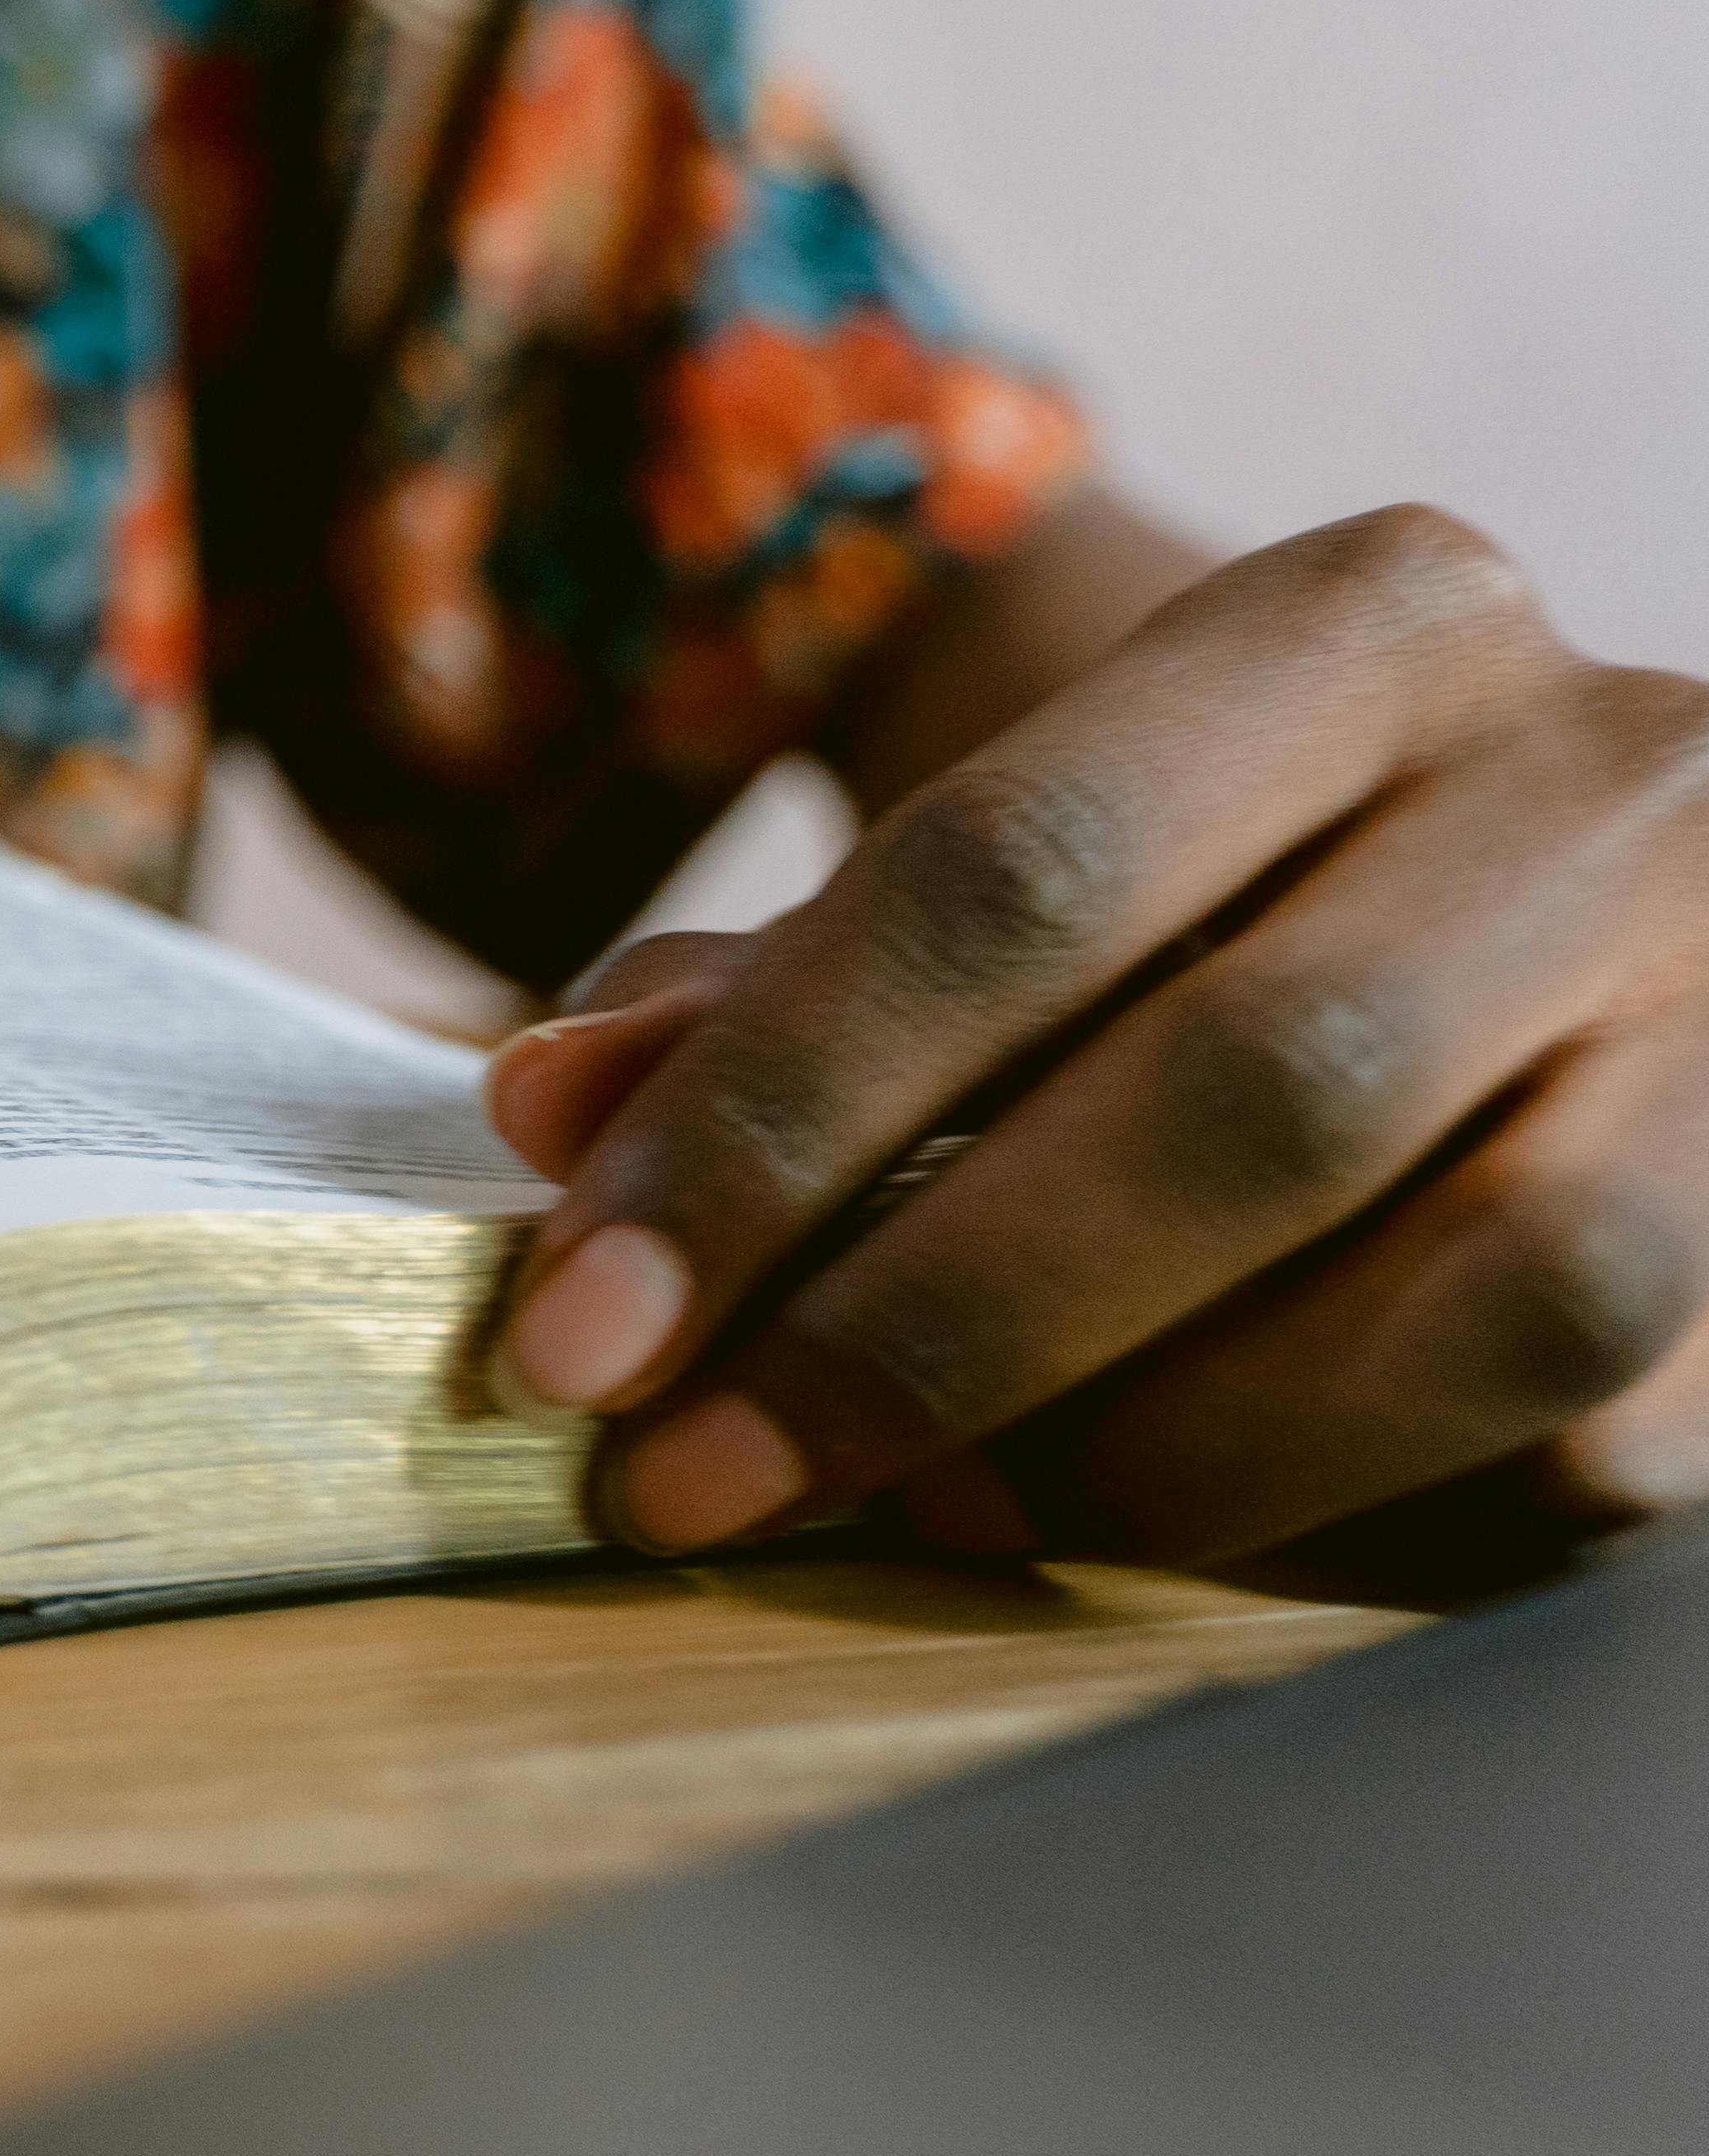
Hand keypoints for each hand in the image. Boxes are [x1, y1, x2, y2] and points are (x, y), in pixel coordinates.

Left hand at [484, 506, 1708, 1569]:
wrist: (1578, 940)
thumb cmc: (1220, 916)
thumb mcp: (1021, 886)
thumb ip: (785, 993)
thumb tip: (552, 1112)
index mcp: (1368, 628)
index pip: (1018, 871)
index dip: (766, 1119)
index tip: (571, 1329)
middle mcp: (1609, 785)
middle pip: (1246, 1088)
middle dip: (916, 1322)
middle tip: (686, 1474)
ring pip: (1471, 1292)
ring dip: (1144, 1447)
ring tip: (921, 1510)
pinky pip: (1570, 1446)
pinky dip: (1323, 1521)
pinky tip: (1143, 1527)